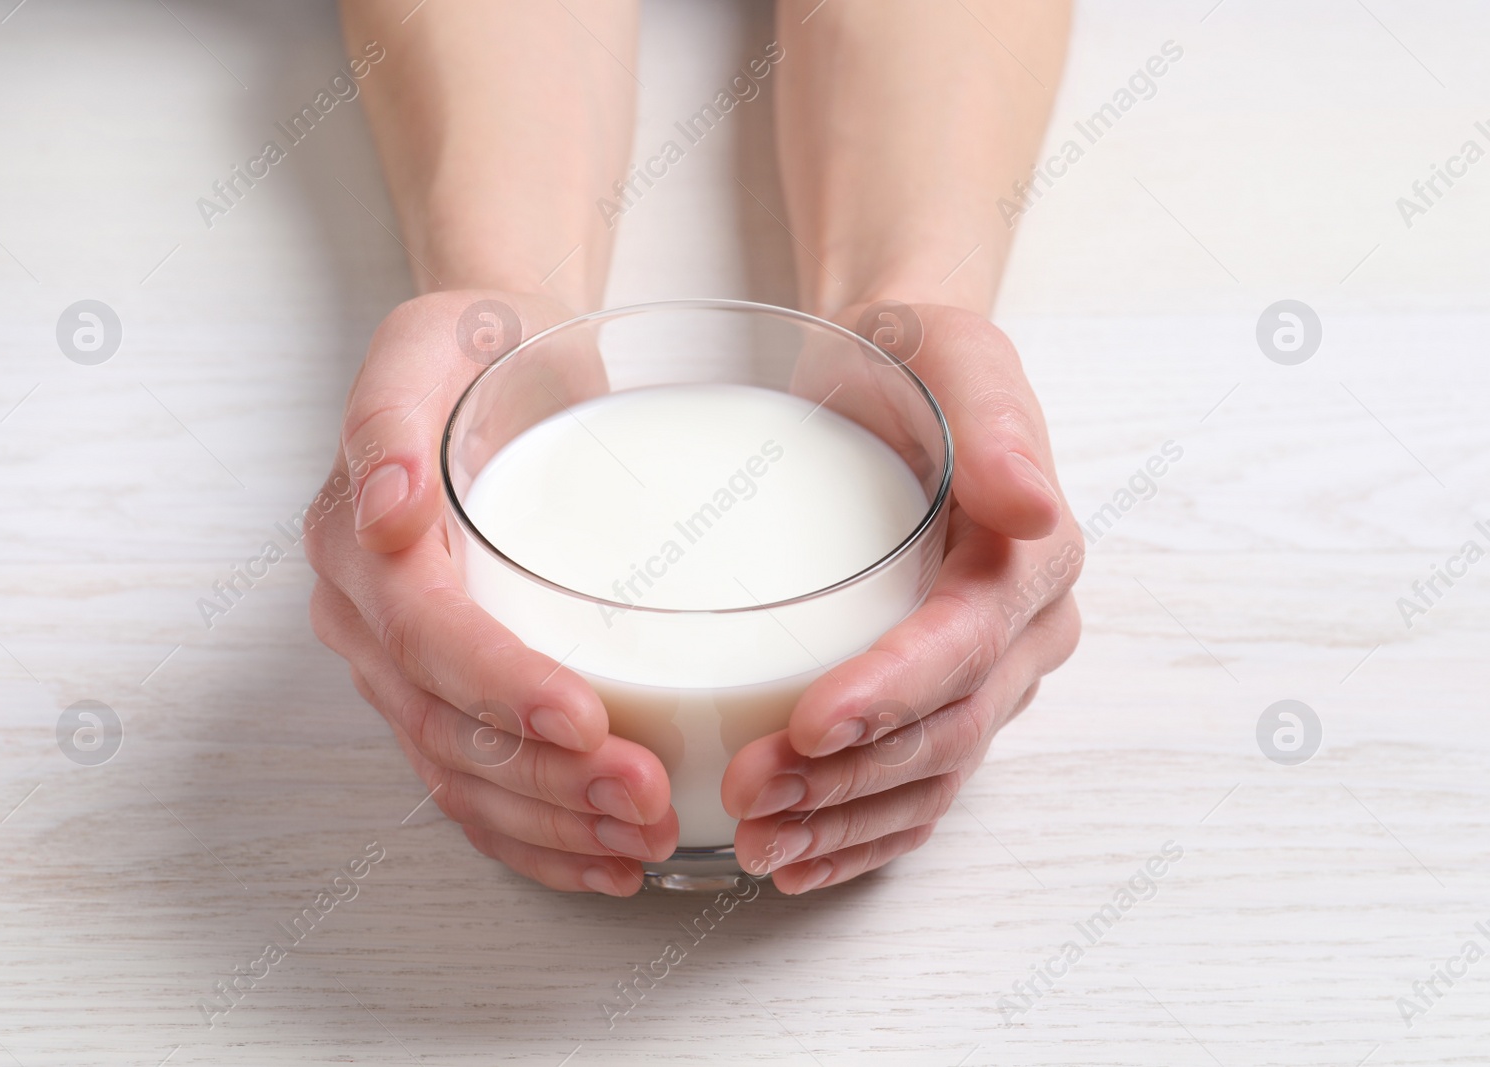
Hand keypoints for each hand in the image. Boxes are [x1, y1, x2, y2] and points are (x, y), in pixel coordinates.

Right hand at [306, 291, 676, 894]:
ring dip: (553, 824)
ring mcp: (402, 669)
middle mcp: (368, 620)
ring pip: (465, 777)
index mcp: (355, 543)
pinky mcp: (447, 694)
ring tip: (644, 839)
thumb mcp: (432, 341)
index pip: (424, 635)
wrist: (494, 367)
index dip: (499, 687)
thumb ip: (391, 413)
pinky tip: (607, 860)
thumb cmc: (476, 350)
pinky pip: (478, 788)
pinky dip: (538, 838)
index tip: (584, 719)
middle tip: (645, 796)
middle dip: (546, 780)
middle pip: (448, 727)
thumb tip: (386, 508)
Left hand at [722, 304, 1081, 892]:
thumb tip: (1031, 506)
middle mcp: (1022, 631)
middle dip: (849, 777)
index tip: (811, 725)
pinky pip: (917, 791)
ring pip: (929, 777)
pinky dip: (860, 837)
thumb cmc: (915, 363)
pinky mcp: (943, 701)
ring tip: (757, 843)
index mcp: (1031, 558)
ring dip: (844, 824)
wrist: (898, 384)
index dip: (893, 693)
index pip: (965, 644)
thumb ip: (996, 424)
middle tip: (750, 795)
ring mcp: (987, 677)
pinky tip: (801, 862)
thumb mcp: (955, 355)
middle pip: (944, 730)